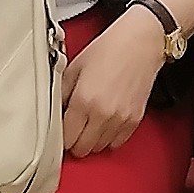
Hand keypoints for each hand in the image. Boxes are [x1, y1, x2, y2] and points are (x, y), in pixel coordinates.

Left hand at [62, 12, 171, 156]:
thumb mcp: (74, 67)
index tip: (59, 131)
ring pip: (99, 148)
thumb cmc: (109, 49)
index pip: (66, 138)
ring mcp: (120, 119)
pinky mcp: (134, 121)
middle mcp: (103, 114)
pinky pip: (116, 143)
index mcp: (84, 100)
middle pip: (82, 149)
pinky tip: (104, 123)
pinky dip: (108, 138)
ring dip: (91, 140)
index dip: (59, 136)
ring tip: (89, 123)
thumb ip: (61, 93)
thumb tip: (53, 112)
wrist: (140, 43)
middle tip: (72, 128)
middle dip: (74, 141)